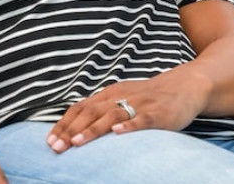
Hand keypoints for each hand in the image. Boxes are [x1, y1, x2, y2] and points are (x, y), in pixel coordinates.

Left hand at [44, 74, 208, 152]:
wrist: (184, 86)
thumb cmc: (149, 97)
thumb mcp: (122, 98)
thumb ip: (102, 110)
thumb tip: (77, 127)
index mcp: (109, 94)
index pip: (80, 108)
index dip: (64, 124)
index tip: (49, 141)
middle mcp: (120, 97)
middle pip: (90, 112)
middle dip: (70, 130)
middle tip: (56, 147)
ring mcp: (139, 104)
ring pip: (111, 116)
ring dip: (92, 130)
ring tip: (77, 143)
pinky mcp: (157, 113)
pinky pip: (141, 119)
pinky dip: (129, 125)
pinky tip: (117, 133)